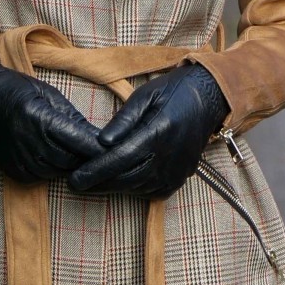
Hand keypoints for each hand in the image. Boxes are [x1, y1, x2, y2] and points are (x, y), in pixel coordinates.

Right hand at [0, 57, 101, 183]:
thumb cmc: (17, 91)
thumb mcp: (48, 94)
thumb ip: (72, 118)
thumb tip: (98, 138)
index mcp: (40, 118)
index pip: (79, 140)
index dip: (99, 148)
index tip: (118, 150)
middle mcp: (29, 142)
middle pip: (72, 160)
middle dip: (88, 159)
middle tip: (104, 156)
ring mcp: (20, 160)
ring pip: (59, 171)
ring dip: (72, 166)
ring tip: (81, 157)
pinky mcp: (15, 172)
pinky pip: (43, 178)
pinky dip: (53, 170)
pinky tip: (56, 159)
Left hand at [67, 64, 228, 199]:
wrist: (208, 101)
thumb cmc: (173, 93)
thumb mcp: (145, 95)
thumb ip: (123, 120)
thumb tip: (101, 141)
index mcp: (159, 132)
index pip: (120, 159)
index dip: (95, 171)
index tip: (75, 179)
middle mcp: (168, 157)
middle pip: (125, 178)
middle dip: (98, 183)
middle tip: (75, 183)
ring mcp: (175, 172)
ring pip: (136, 187)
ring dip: (112, 187)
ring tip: (91, 184)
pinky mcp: (178, 180)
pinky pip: (149, 191)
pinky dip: (131, 188)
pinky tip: (117, 182)